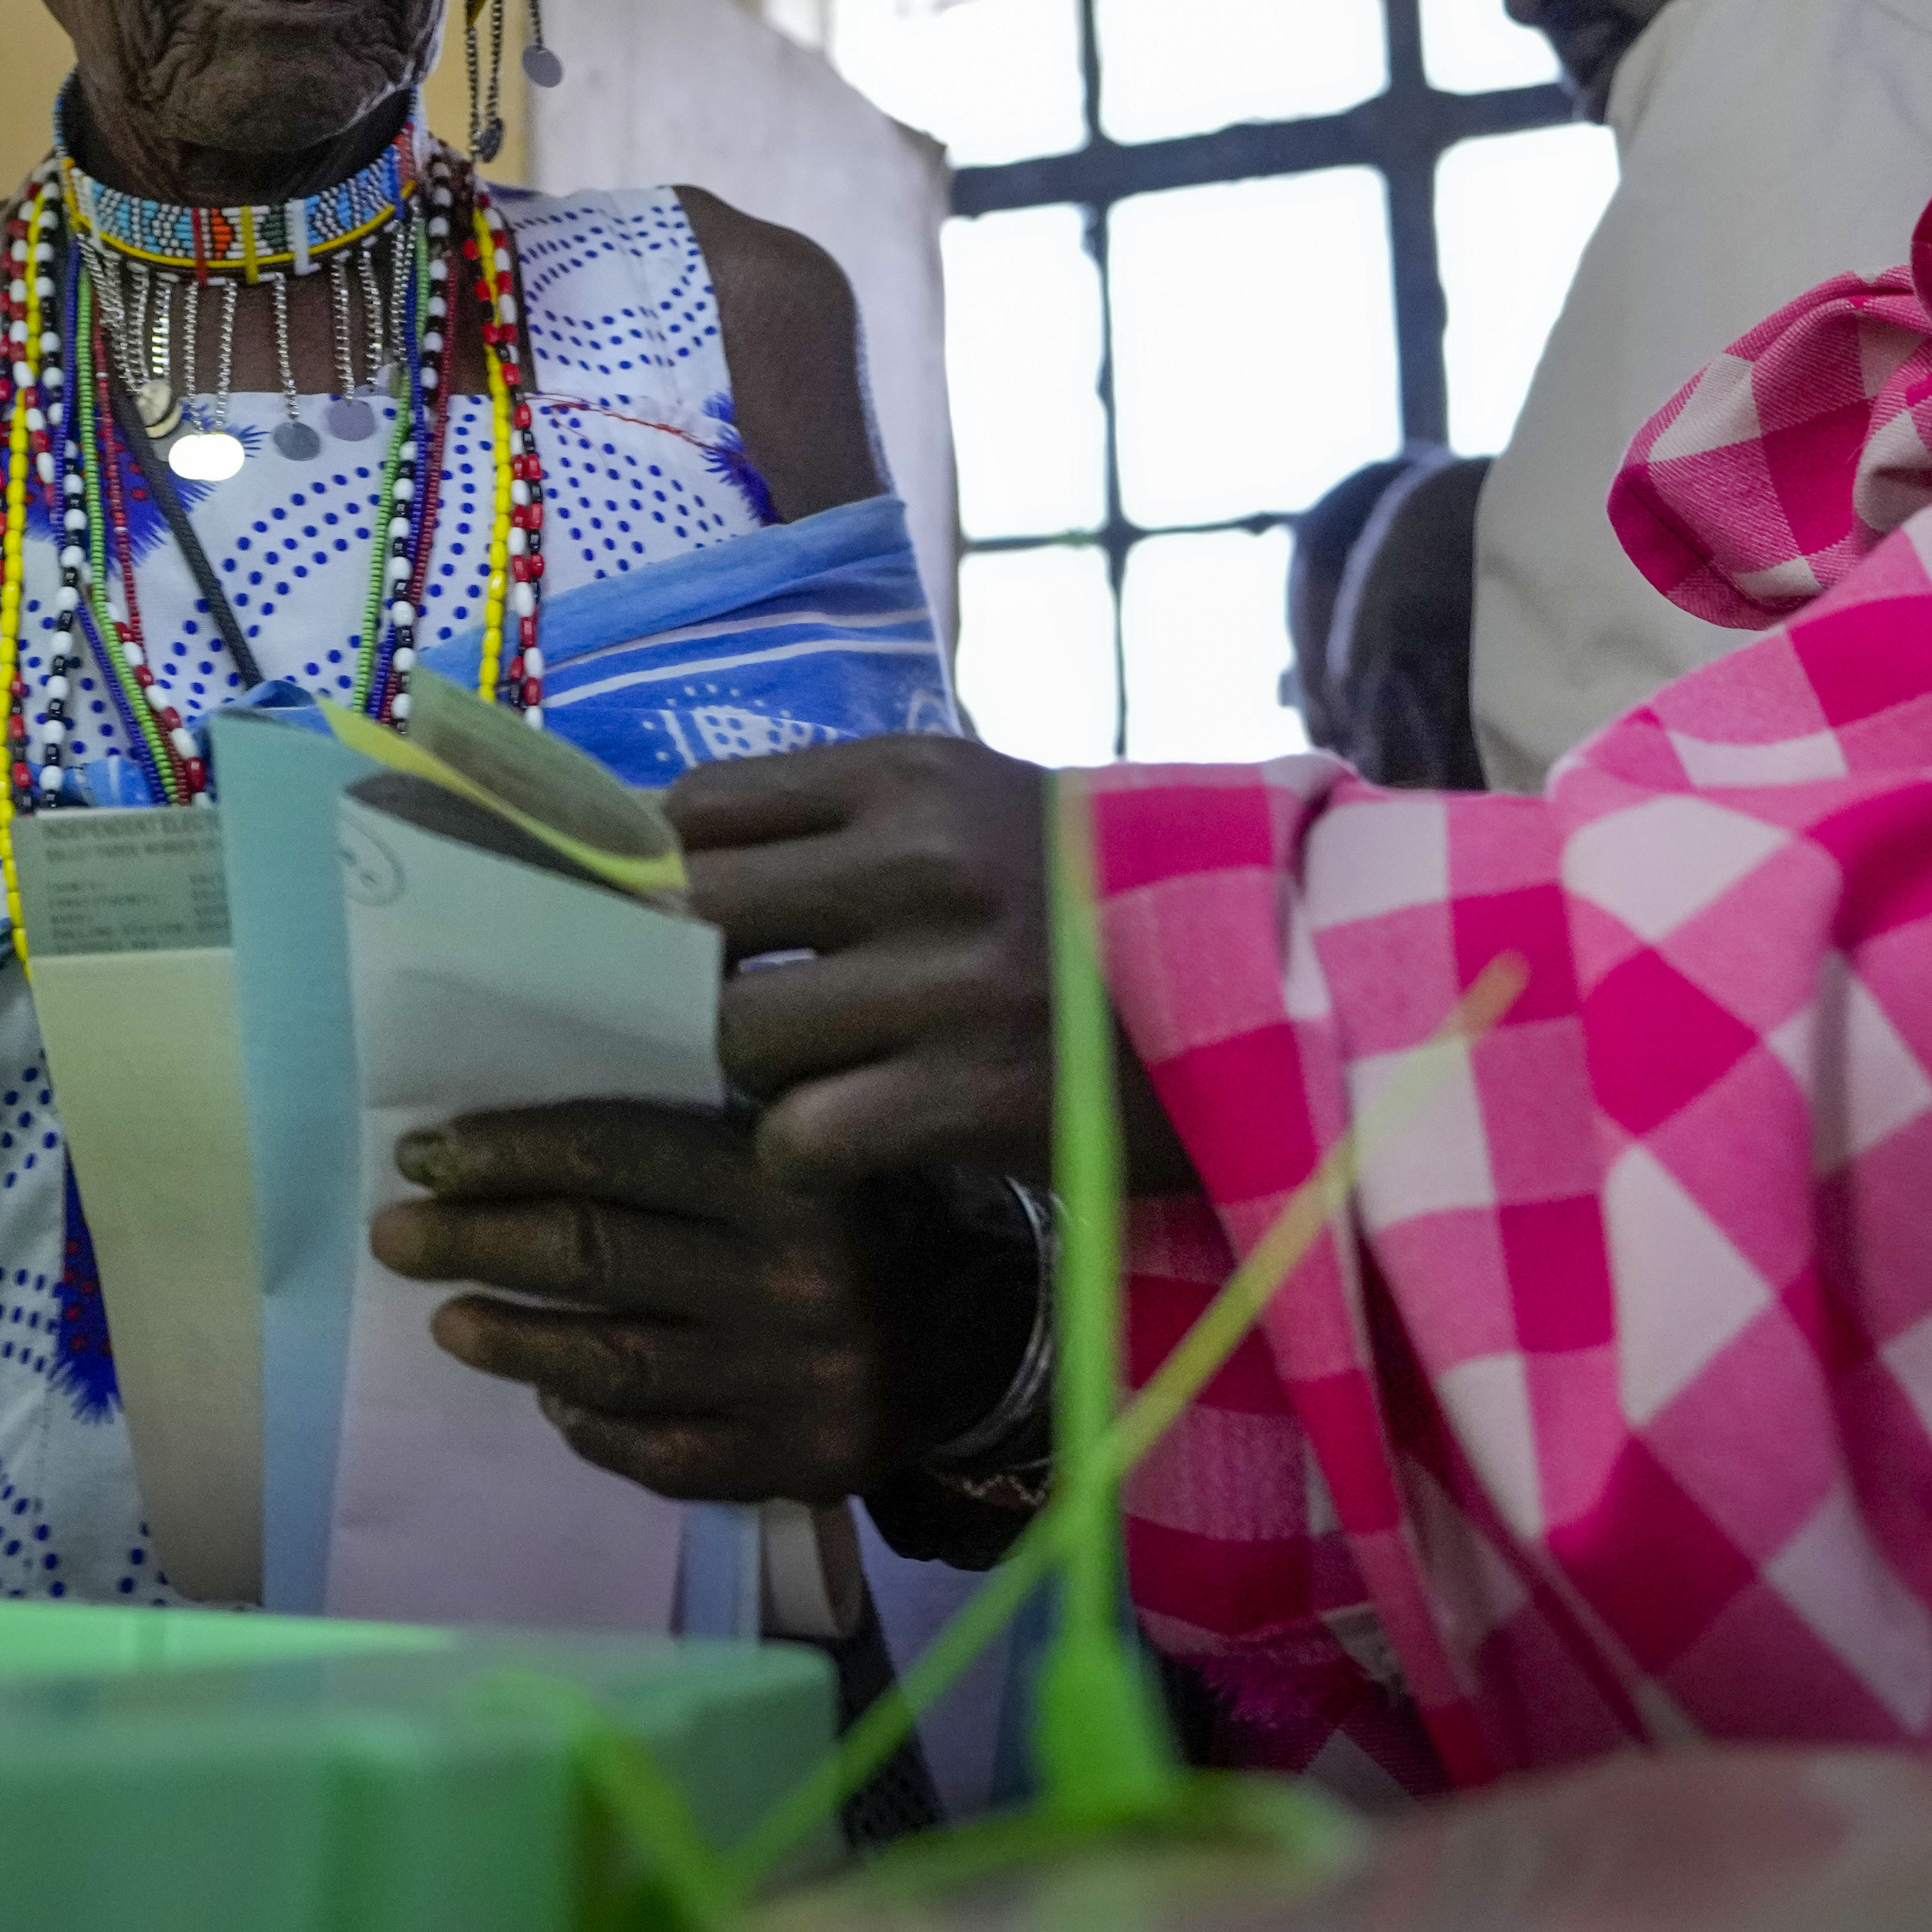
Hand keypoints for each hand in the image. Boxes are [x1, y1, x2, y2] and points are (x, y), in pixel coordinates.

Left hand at [365, 1102, 1026, 1503]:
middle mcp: (793, 1279)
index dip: (504, 1152)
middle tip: (398, 1233)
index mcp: (789, 1175)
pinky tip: (550, 1398)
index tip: (425, 1154)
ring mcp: (794, 1380)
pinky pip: (662, 1454)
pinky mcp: (799, 1462)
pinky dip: (593, 1427)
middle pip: (593, 1255)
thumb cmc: (867, 1208)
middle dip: (474, 1240)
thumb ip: (698, 1114)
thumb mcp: (803, 1134)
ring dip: (510, 1338)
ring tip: (447, 1319)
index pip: (615, 1154)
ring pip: (610, 1362)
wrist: (997, 1329)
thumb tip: (535, 1096)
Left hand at [686, 736, 1191, 1194]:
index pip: (698, 808)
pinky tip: (848, 1141)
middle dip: (689, 977)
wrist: (1269, 989)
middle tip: (728, 1010)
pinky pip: (799, 1137)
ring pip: (736, 1037)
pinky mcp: (977, 1094)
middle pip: (696, 920)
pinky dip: (802, 1154)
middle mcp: (924, 863)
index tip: (684, 921)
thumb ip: (837, 827)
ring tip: (808, 1075)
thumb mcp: (973, 812)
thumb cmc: (1083, 901)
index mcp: (911, 777)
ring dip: (751, 1075)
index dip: (668, 874)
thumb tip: (662, 856)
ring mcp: (952, 981)